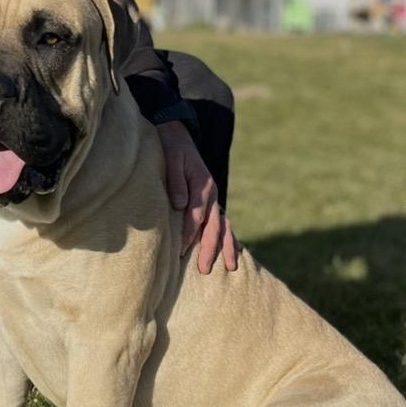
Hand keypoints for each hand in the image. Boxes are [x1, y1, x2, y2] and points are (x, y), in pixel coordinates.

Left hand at [156, 121, 239, 274]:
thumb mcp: (172, 159)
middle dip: (210, 249)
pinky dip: (229, 239)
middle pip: (213, 226)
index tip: (180, 251)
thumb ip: (176, 181)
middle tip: (205, 269)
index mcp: (203, 185)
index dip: (188, 234)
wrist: (179, 136)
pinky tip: (233, 254)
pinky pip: (224, 224)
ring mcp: (214, 199)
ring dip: (225, 248)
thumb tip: (180, 204)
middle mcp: (212, 194)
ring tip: (230, 268)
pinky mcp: (212, 203)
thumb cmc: (172, 149)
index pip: (195, 216)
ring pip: (223, 227)